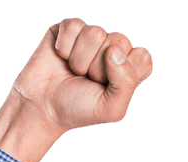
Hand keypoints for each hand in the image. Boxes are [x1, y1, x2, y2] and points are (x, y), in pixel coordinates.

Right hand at [13, 18, 152, 134]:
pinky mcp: (69, 28)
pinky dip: (64, 48)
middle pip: (120, 40)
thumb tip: (114, 51)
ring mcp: (91, 37)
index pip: (142, 56)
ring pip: (95, 33)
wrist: (44, 106)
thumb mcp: (111, 109)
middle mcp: (113, 49)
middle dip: (100, 67)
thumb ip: (126, 83)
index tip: (109, 87)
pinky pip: (73, 26)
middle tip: (89, 80)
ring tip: (75, 71)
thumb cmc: (80, 109)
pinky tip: (62, 58)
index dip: (126, 73)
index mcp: (129, 69)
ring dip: (81, 59)